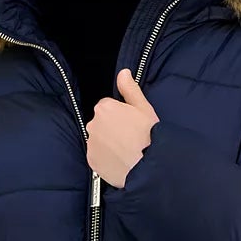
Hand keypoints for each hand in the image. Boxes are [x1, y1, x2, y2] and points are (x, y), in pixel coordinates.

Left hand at [85, 67, 158, 188]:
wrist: (149, 167)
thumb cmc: (149, 136)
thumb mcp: (144, 108)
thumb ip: (130, 89)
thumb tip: (123, 73)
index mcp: (105, 108)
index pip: (108, 107)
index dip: (121, 115)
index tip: (131, 125)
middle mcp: (93, 124)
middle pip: (101, 123)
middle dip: (112, 129)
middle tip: (130, 139)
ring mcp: (91, 143)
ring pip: (99, 140)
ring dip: (108, 144)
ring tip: (126, 152)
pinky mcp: (91, 161)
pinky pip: (97, 156)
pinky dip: (106, 159)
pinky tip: (120, 161)